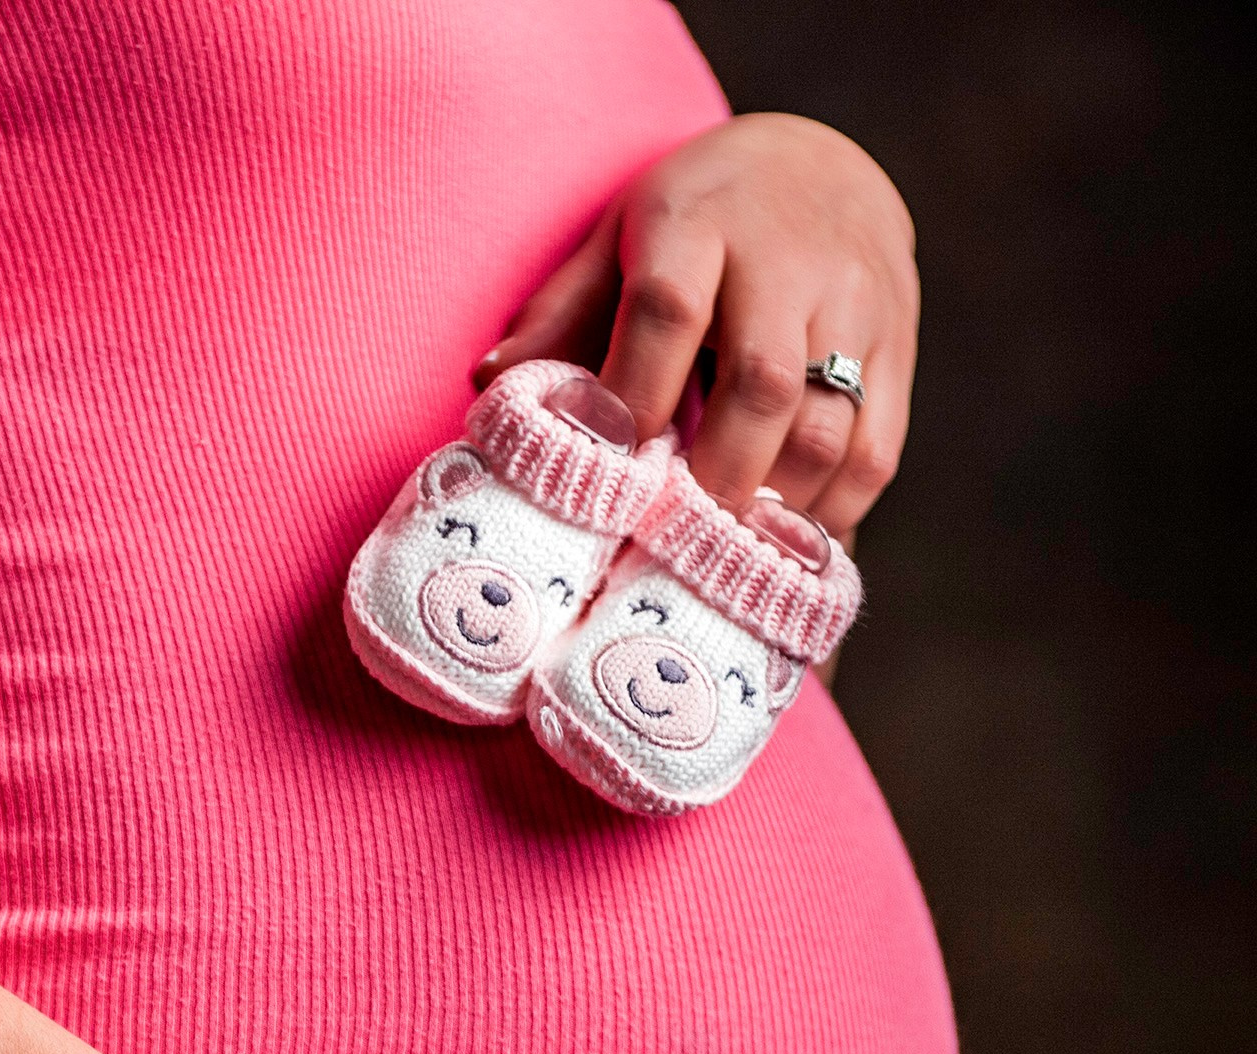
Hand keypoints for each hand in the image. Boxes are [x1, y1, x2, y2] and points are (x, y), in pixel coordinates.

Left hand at [474, 113, 918, 536]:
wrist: (817, 164)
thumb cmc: (692, 221)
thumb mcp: (617, 239)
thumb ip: (559, 314)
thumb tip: (488, 386)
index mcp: (698, 223)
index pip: (669, 309)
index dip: (635, 392)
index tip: (607, 464)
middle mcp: (789, 259)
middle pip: (762, 381)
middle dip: (715, 474)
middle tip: (672, 539)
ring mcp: (857, 302)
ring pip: (830, 423)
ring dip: (776, 506)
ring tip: (725, 553)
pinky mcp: (901, 343)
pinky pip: (878, 444)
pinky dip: (833, 509)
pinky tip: (783, 542)